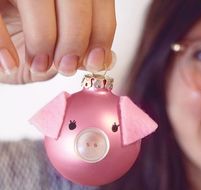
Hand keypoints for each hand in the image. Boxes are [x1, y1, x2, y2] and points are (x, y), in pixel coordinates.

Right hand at [0, 0, 115, 83]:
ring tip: (38, 64)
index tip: (96, 60)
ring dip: (43, 39)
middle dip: (75, 37)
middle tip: (66, 65)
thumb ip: (78, 51)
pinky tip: (10, 62)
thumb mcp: (53, 49)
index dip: (102, 30)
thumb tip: (107, 59)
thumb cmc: (19, 41)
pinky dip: (4, 42)